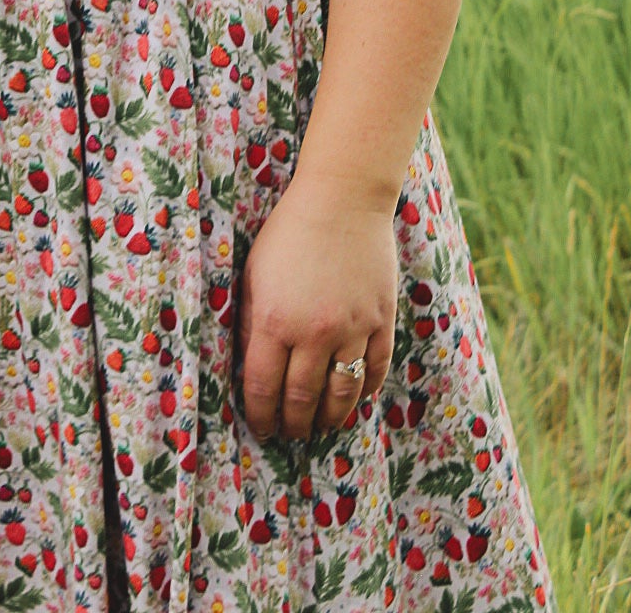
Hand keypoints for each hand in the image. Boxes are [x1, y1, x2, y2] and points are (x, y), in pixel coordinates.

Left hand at [237, 171, 396, 442]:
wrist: (343, 198)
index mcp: (275, 320)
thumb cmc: (289, 232)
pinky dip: (364, 393)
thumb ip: (252, 322)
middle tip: (290, 433)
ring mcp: (353, 328)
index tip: (260, 428)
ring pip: (342, 395)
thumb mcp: (254, 274)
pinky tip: (353, 399)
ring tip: (320, 425)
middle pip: (303, 400)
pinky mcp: (381, 320)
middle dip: (294, 424)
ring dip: (329, 418)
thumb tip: (249, 367)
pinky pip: (375, 372)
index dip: (260, 416)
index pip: (263, 388)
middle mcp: (315, 332)